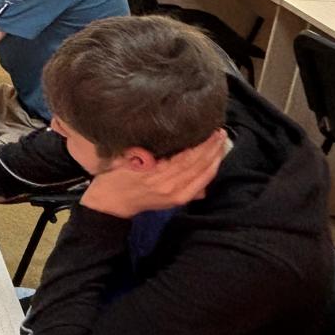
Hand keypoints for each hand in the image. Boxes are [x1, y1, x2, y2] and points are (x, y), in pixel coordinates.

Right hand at [80, 129, 226, 218]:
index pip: (185, 158)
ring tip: (222, 143)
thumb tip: (165, 142)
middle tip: (221, 132)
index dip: (200, 145)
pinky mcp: (179, 200)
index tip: (209, 130)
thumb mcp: (123, 160)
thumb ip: (141, 152)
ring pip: (202, 175)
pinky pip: (200, 185)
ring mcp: (176, 195)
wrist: (112, 204)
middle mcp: (169, 186)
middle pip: (197, 166)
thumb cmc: (115, 178)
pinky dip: (209, 173)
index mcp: (154, 174)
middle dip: (211, 149)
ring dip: (214, 159)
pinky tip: (215, 162)